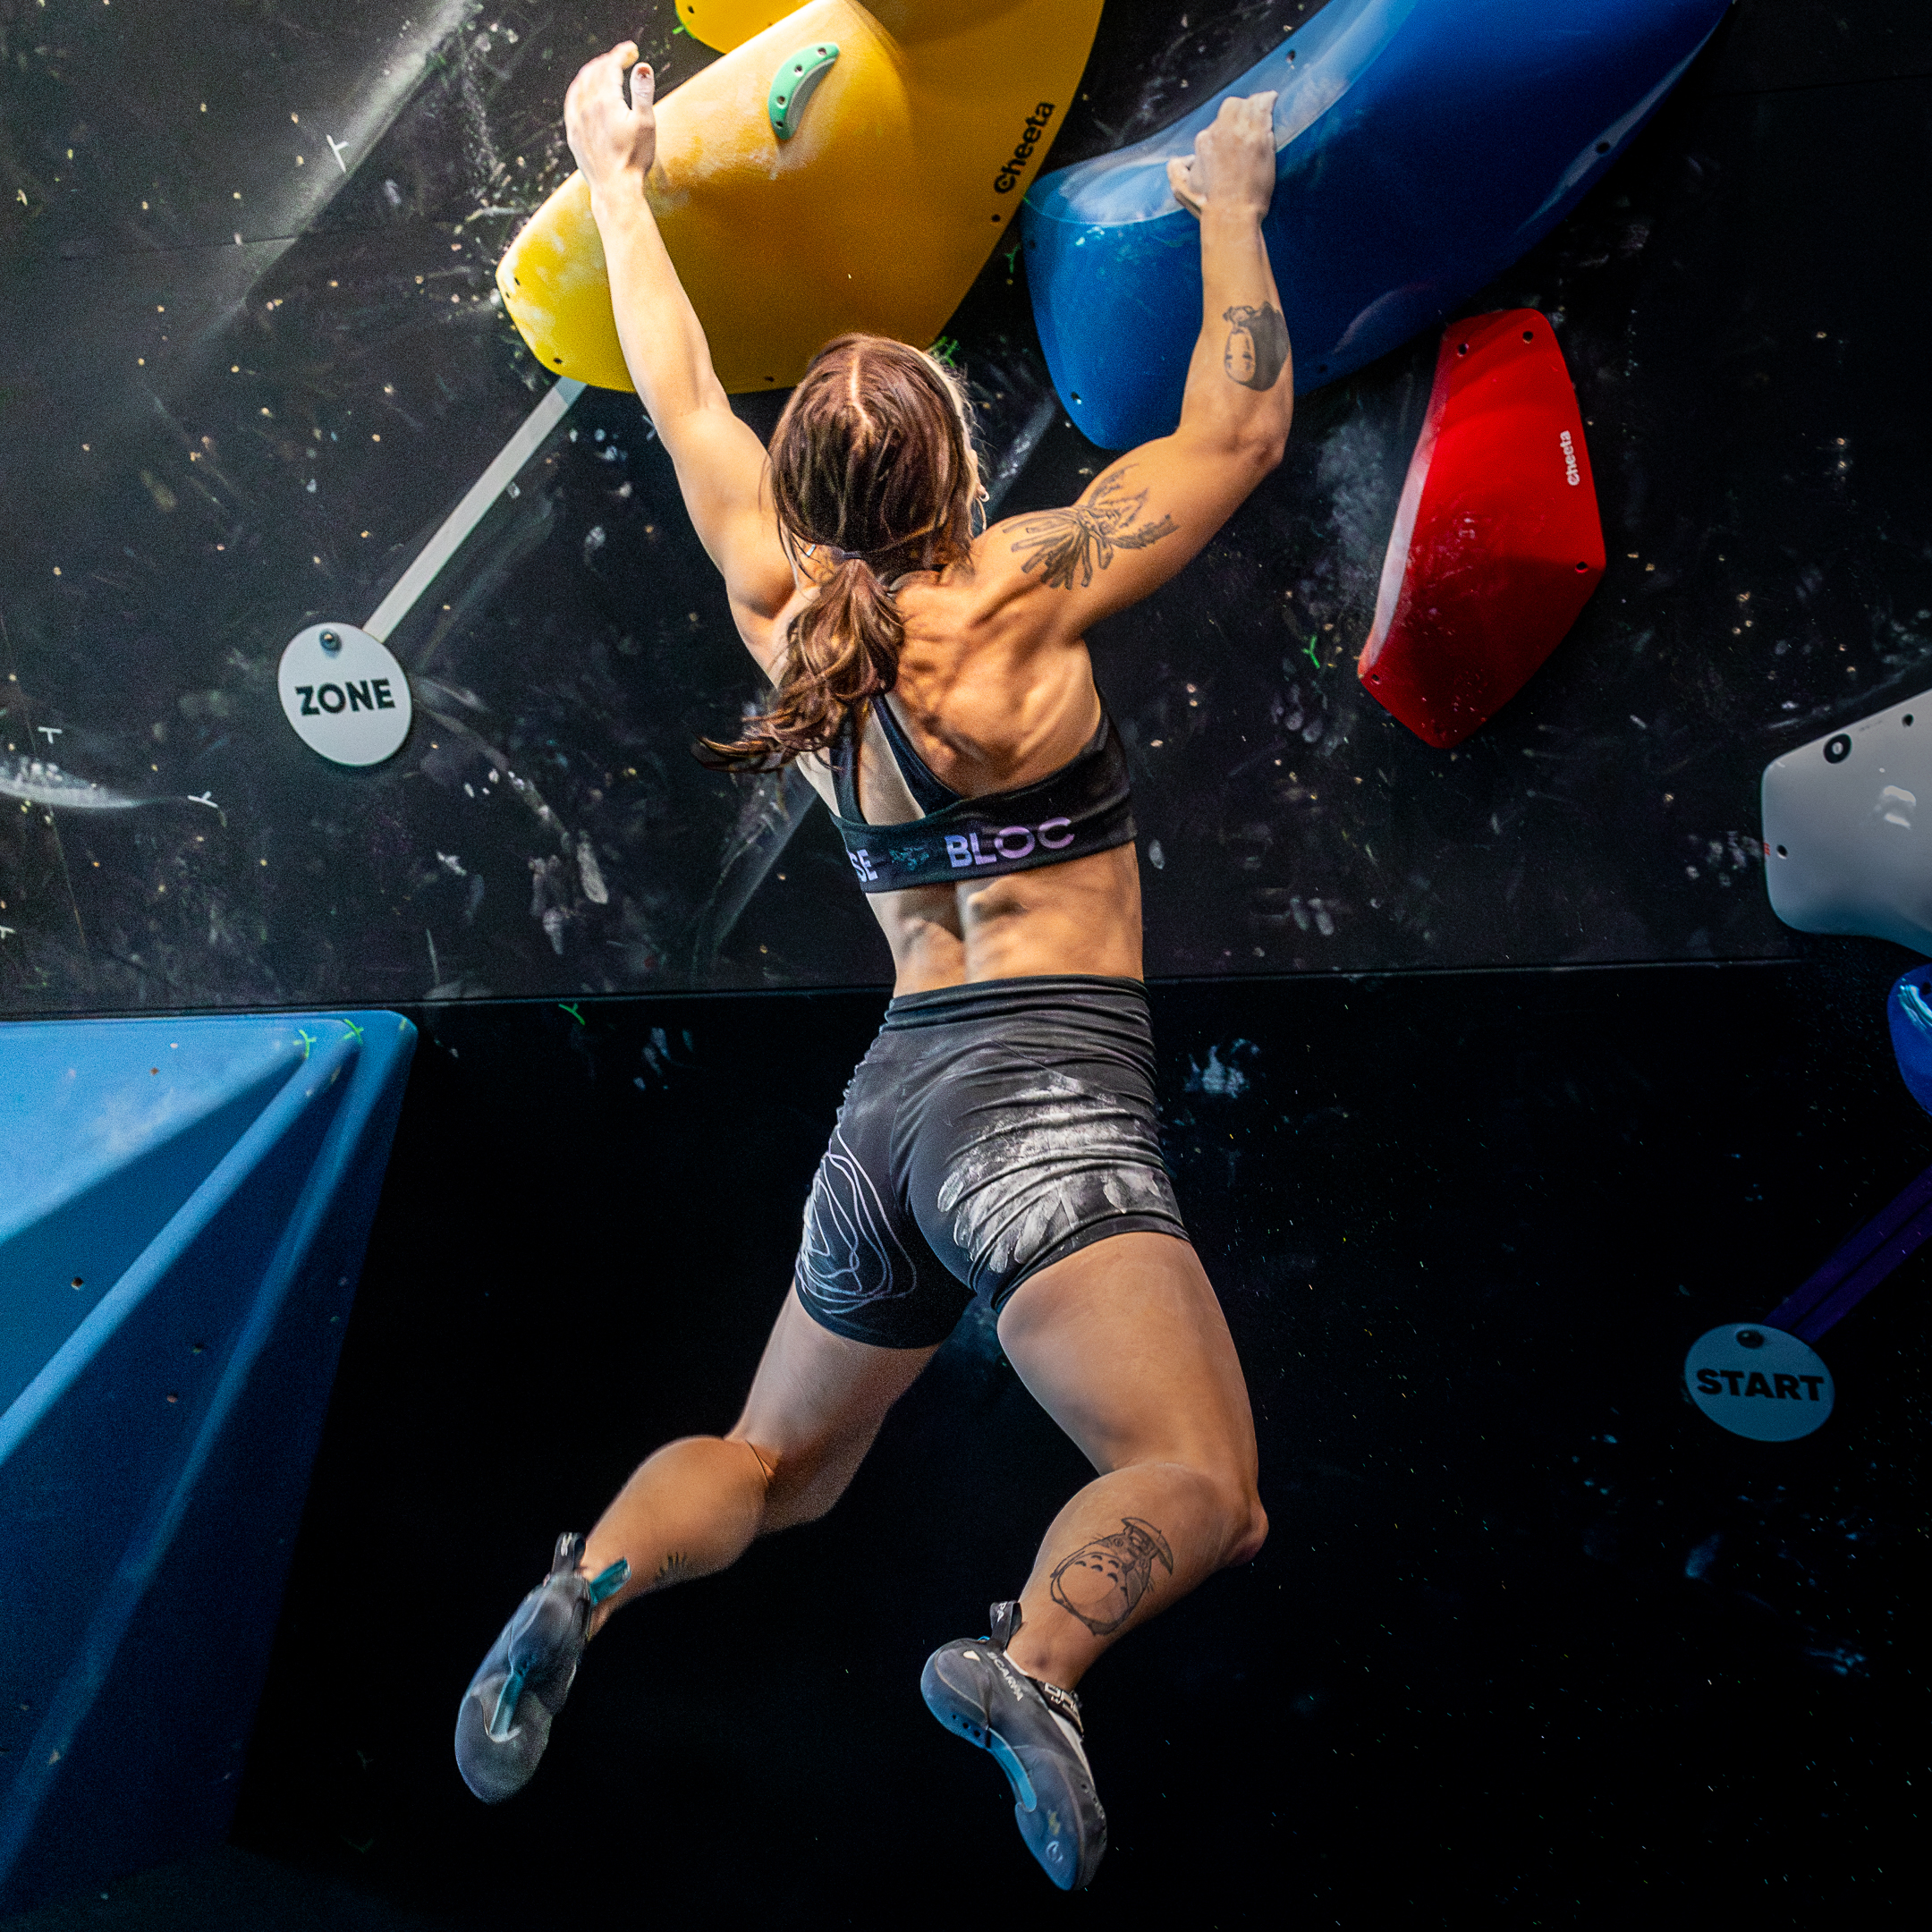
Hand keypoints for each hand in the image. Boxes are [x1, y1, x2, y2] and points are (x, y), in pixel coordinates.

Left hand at [566, 41, 656, 205]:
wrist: (615, 191)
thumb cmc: (633, 160)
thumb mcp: (645, 124)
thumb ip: (642, 92)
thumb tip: (642, 66)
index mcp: (605, 101)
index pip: (610, 65)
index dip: (621, 53)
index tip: (632, 50)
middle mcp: (586, 107)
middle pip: (594, 71)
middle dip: (608, 60)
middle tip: (622, 58)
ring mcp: (577, 120)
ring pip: (580, 84)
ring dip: (593, 71)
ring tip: (604, 69)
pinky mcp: (573, 134)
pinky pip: (571, 101)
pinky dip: (578, 88)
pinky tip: (584, 91)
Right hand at [1166, 91, 1277, 220]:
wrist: (1231, 215)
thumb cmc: (1208, 207)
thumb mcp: (1181, 190)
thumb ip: (1176, 171)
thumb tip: (1178, 161)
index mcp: (1204, 142)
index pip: (1217, 123)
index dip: (1227, 125)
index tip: (1234, 131)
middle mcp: (1221, 132)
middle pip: (1233, 106)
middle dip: (1241, 108)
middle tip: (1251, 111)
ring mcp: (1243, 134)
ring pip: (1250, 105)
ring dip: (1257, 102)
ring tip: (1265, 100)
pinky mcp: (1260, 139)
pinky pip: (1265, 110)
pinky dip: (1268, 103)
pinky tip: (1272, 99)